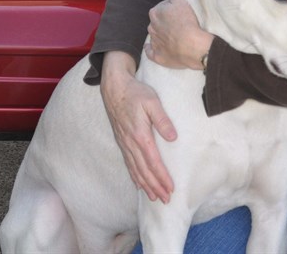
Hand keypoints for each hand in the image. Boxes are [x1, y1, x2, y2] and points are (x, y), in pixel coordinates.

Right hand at [99, 51, 175, 202]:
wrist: (114, 87)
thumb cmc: (135, 92)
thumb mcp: (152, 101)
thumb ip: (162, 119)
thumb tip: (173, 137)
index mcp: (139, 134)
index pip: (152, 161)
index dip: (161, 177)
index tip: (170, 188)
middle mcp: (130, 142)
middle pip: (143, 170)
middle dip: (155, 186)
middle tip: (166, 200)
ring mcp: (124, 143)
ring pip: (135, 169)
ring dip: (145, 185)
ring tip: (154, 197)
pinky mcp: (121, 141)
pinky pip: (128, 163)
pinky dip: (134, 176)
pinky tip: (139, 183)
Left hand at [145, 0, 212, 69]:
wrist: (192, 46)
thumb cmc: (187, 22)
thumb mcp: (181, 0)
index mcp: (154, 13)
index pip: (161, 8)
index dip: (170, 9)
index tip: (179, 13)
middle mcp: (151, 27)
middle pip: (157, 22)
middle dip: (165, 22)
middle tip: (178, 25)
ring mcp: (154, 42)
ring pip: (155, 36)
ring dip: (161, 35)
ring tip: (173, 37)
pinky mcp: (157, 56)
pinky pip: (150, 52)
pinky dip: (151, 50)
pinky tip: (154, 48)